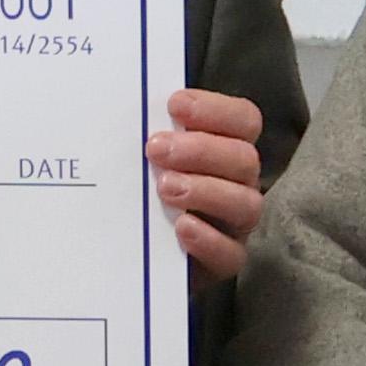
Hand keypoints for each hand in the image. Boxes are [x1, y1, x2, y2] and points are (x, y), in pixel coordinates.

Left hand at [146, 88, 269, 281]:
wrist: (128, 252)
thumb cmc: (139, 192)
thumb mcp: (141, 158)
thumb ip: (148, 133)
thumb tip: (120, 103)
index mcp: (225, 149)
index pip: (243, 120)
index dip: (215, 110)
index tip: (175, 105)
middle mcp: (238, 183)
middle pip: (244, 159)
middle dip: (201, 150)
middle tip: (156, 149)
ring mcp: (235, 224)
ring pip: (246, 203)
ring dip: (206, 190)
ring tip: (165, 188)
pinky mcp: (224, 262)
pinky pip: (231, 253)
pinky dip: (208, 239)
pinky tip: (180, 227)